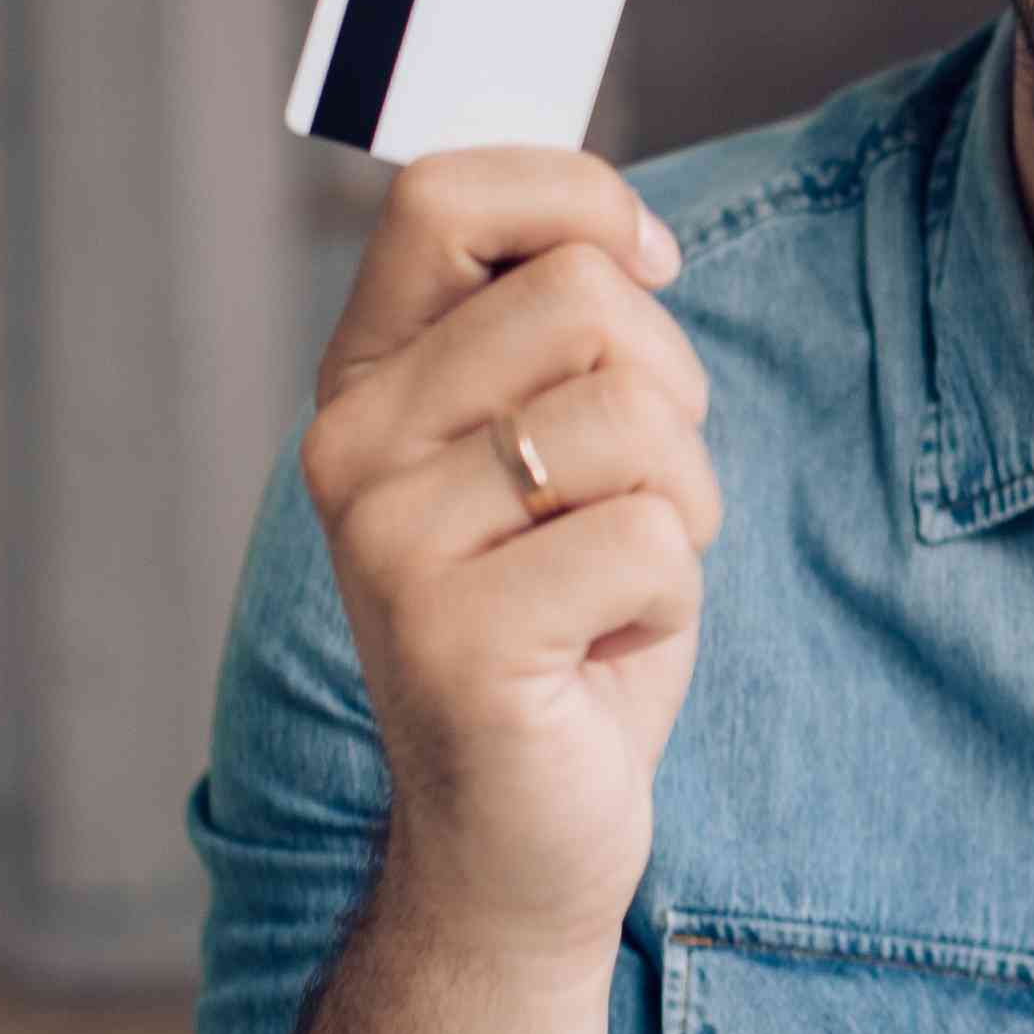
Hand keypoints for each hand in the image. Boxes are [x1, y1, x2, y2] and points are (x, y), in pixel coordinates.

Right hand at [300, 150, 726, 964]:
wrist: (521, 838)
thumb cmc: (564, 629)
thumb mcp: (553, 452)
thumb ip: (556, 337)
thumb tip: (623, 230)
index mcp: (366, 381)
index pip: (446, 195)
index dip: (579, 202)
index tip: (646, 268)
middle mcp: (351, 447)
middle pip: (580, 296)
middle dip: (669, 390)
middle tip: (638, 497)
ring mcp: (388, 542)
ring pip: (633, 419)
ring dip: (682, 504)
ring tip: (616, 582)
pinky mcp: (455, 636)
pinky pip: (651, 541)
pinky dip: (672, 598)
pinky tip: (604, 650)